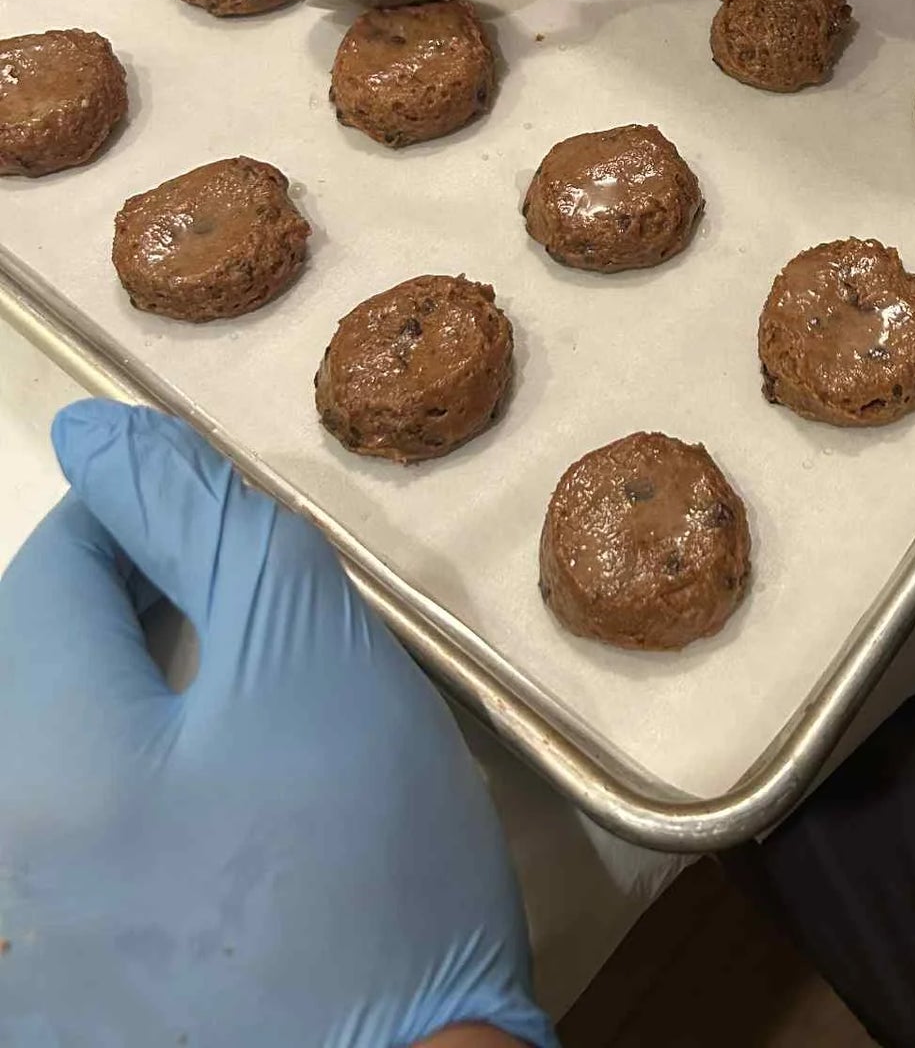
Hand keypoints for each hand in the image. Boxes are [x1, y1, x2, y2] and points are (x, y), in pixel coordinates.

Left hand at [0, 399, 554, 1047]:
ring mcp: (24, 952)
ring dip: (122, 697)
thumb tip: (94, 435)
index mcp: (43, 766)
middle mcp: (2, 861)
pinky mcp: (65, 1010)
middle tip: (225, 592)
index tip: (206, 507)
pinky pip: (67, 860)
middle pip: (31, 669)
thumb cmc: (368, 867)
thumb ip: (203, 522)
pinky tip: (208, 821)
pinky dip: (124, 796)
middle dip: (119, 604)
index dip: (126, 512)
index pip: (47, 576)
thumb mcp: (314, 656)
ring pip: (49, 759)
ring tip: (221, 695)